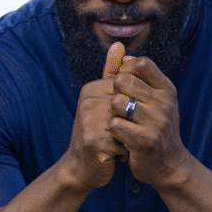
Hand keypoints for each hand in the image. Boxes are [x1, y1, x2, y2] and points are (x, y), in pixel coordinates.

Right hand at [65, 43, 128, 189]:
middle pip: (130, 109)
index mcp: (91, 89)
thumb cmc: (96, 133)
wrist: (80, 168)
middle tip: (118, 134)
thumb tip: (119, 44)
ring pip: (130, 126)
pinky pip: (125, 143)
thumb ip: (112, 73)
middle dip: (131, 125)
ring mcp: (89, 122)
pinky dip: (124, 152)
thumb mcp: (102, 102)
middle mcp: (88, 102)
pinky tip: (113, 155)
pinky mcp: (94, 142)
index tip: (118, 121)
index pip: (128, 92)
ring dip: (129, 138)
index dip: (130, 110)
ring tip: (116, 144)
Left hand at [109, 56, 194, 187]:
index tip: (123, 84)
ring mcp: (156, 122)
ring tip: (122, 122)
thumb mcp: (156, 100)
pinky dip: (113, 131)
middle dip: (115, 92)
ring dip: (113, 113)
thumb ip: (139, 77)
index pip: (142, 63)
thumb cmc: (157, 128)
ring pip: (117, 102)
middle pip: (124, 81)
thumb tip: (121, 53)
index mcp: (167, 90)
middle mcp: (164, 103)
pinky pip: (115, 125)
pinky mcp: (145, 141)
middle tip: (121, 108)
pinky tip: (121, 137)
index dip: (126, 69)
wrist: (169, 165)